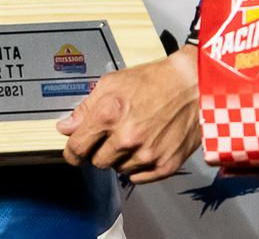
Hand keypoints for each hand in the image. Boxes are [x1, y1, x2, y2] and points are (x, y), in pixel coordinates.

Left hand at [56, 46, 199, 182]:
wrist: (192, 86)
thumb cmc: (153, 81)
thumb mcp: (111, 84)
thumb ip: (85, 108)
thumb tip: (66, 127)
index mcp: (109, 116)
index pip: (77, 148)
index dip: (71, 151)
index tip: (73, 152)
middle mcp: (127, 138)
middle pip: (97, 162)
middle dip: (98, 151)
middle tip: (109, 137)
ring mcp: (148, 154)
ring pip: (118, 169)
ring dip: (120, 158)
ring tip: (132, 137)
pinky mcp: (166, 164)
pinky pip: (139, 178)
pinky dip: (137, 167)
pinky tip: (143, 148)